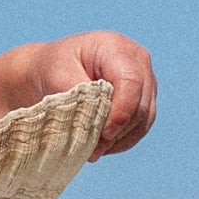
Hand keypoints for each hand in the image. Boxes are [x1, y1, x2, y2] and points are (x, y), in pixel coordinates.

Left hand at [28, 32, 157, 157]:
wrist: (53, 70)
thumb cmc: (53, 68)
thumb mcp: (57, 76)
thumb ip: (79, 97)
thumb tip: (95, 125)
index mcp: (116, 48)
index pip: (131, 81)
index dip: (121, 111)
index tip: (105, 134)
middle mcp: (137, 62)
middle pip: (141, 105)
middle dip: (117, 132)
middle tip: (92, 151)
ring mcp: (144, 81)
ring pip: (143, 120)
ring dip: (119, 140)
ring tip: (93, 151)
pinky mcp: (143, 100)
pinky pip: (141, 127)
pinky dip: (122, 141)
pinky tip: (102, 147)